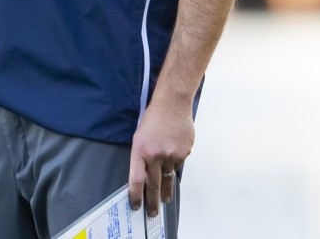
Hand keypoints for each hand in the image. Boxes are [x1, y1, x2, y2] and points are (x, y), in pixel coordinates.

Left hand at [127, 93, 193, 217]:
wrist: (172, 105)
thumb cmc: (153, 119)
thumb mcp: (139, 137)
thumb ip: (142, 157)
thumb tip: (144, 177)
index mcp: (140, 150)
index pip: (136, 179)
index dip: (136, 195)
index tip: (135, 206)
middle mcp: (155, 155)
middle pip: (153, 185)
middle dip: (152, 201)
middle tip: (152, 213)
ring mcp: (171, 155)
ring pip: (168, 177)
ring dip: (165, 190)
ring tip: (164, 200)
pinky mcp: (184, 154)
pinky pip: (178, 166)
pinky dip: (174, 166)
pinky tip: (173, 161)